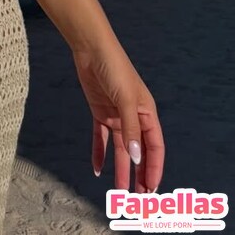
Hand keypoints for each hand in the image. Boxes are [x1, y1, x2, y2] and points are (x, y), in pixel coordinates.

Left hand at [72, 42, 163, 192]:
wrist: (91, 48)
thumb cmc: (114, 68)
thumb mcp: (126, 99)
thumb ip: (130, 129)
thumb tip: (136, 159)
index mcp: (147, 113)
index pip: (155, 147)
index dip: (154, 167)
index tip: (152, 187)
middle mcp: (133, 118)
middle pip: (138, 152)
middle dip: (140, 174)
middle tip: (139, 198)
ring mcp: (116, 116)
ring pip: (121, 150)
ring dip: (120, 169)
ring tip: (119, 191)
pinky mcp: (100, 113)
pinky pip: (101, 139)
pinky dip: (99, 154)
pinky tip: (97, 170)